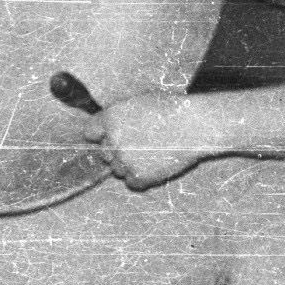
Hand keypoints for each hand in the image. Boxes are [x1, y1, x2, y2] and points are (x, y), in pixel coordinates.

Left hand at [89, 94, 212, 188]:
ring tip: (151, 155)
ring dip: (129, 165)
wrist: (194, 126)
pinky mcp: (139, 175)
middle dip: (116, 151)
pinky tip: (154, 165)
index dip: (101, 135)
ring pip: (117, 169)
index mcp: (110, 118)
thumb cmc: (171, 110)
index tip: (109, 137)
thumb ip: (119, 115)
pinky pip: (131, 182)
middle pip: (104, 153)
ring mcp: (125, 159)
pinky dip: (140, 177)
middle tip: (138, 146)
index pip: (90, 132)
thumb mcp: (139, 102)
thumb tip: (107, 128)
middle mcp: (113, 140)